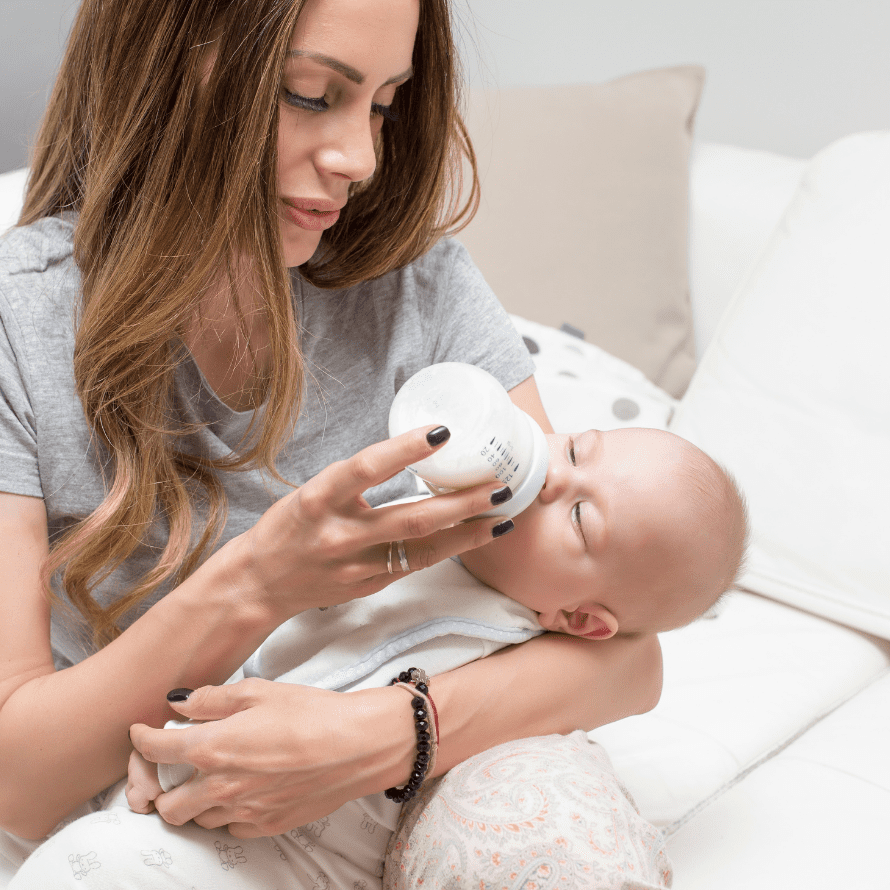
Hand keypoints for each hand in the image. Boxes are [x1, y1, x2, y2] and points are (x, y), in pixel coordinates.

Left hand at [128, 678, 413, 836]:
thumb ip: (211, 699)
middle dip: (163, 785)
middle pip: (166, 804)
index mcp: (213, 748)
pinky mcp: (266, 825)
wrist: (357, 745)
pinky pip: (230, 827)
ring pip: (197, 819)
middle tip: (176, 765)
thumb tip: (179, 702)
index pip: (157, 750)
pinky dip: (227, 812)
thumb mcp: (259, 691)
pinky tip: (243, 789)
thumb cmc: (310, 712)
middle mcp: (221, 787)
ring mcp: (243, 812)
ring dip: (195, 800)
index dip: (141, 739)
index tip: (141, 732)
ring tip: (214, 775)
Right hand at [227, 425, 512, 620]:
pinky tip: (476, 535)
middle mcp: (339, 533)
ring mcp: (356, 565)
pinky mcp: (369, 585)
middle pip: (411, 517)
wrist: (260, 582)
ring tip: (502, 515)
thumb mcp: (314, 491)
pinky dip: (449, 549)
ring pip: (423, 548)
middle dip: (461, 502)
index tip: (442, 432)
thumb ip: (356, 479)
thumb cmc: (289, 527)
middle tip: (497, 485)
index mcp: (319, 498)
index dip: (405, 449)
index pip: (366, 468)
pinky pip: (417, 564)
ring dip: (468, 531)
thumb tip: (412, 452)